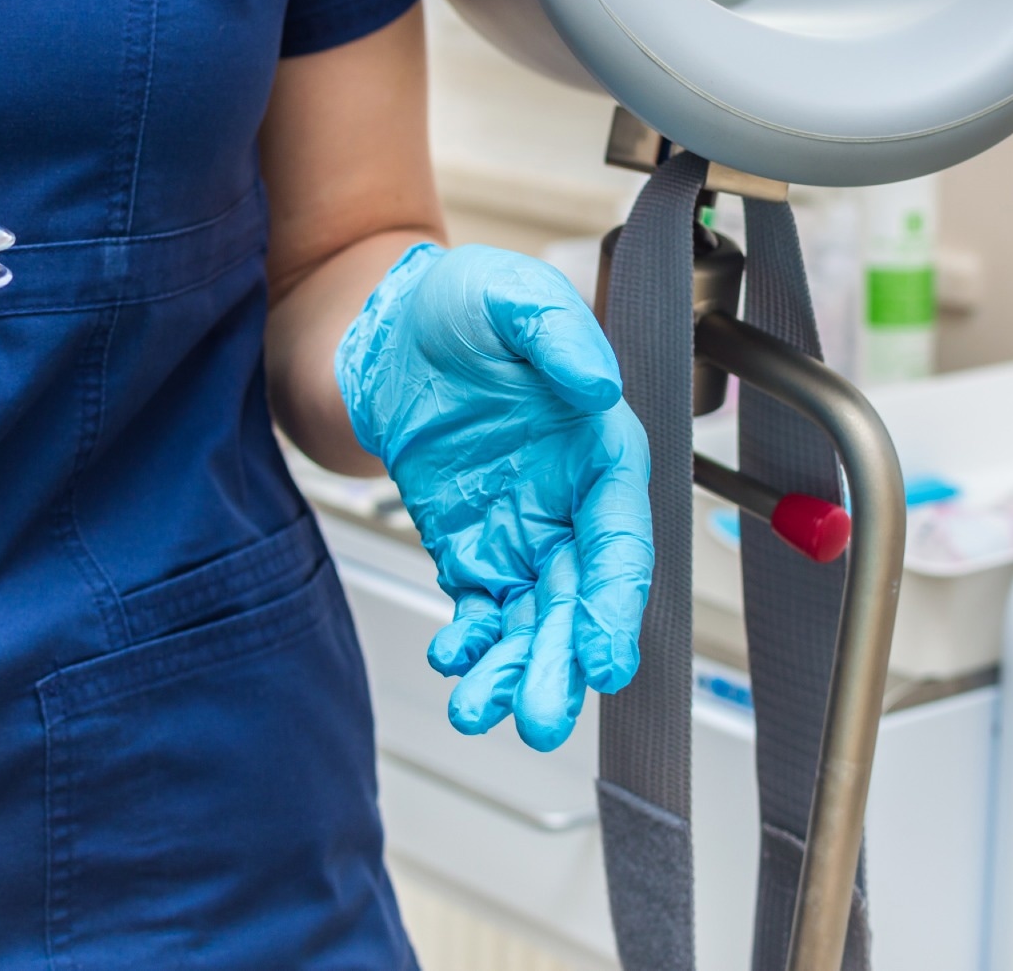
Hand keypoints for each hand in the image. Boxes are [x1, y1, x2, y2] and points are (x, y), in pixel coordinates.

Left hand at [336, 243, 651, 749]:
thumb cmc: (465, 304)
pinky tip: (455, 663)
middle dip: (561, 661)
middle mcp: (572, 501)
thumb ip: (556, 334)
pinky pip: (480, 606)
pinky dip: (471, 640)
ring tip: (482, 710)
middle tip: (539, 716)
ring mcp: (523, 530)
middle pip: (578, 597)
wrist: (392, 326)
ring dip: (513, 666)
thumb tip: (597, 384)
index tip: (600, 657)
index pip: (620, 538)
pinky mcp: (472, 545)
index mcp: (602, 451)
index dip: (612, 602)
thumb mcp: (510, 296)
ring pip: (531, 616)